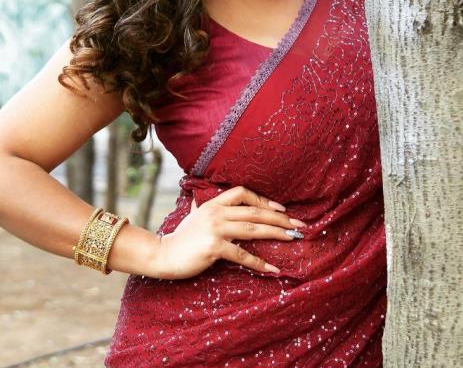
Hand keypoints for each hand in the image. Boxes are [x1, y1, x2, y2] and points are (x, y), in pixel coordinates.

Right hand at [153, 186, 306, 279]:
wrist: (163, 255)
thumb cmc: (180, 238)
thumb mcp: (193, 216)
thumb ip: (201, 207)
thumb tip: (200, 200)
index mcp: (213, 203)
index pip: (243, 192)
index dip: (264, 199)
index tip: (281, 209)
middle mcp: (216, 212)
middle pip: (255, 211)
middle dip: (280, 218)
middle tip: (299, 224)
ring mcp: (215, 229)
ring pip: (253, 228)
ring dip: (277, 233)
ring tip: (294, 238)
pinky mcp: (214, 247)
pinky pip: (242, 254)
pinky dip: (259, 263)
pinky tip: (272, 269)